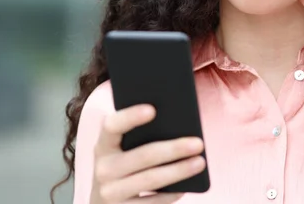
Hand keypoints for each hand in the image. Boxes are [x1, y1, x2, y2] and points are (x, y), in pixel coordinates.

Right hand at [90, 104, 205, 203]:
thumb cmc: (123, 167)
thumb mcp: (122, 151)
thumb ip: (140, 137)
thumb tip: (178, 127)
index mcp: (103, 145)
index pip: (112, 126)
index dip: (130, 116)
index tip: (153, 109)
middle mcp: (103, 168)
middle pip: (142, 155)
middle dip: (173, 149)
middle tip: (198, 143)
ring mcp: (110, 192)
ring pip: (150, 179)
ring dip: (178, 171)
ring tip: (200, 162)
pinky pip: (151, 203)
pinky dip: (170, 194)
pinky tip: (186, 187)